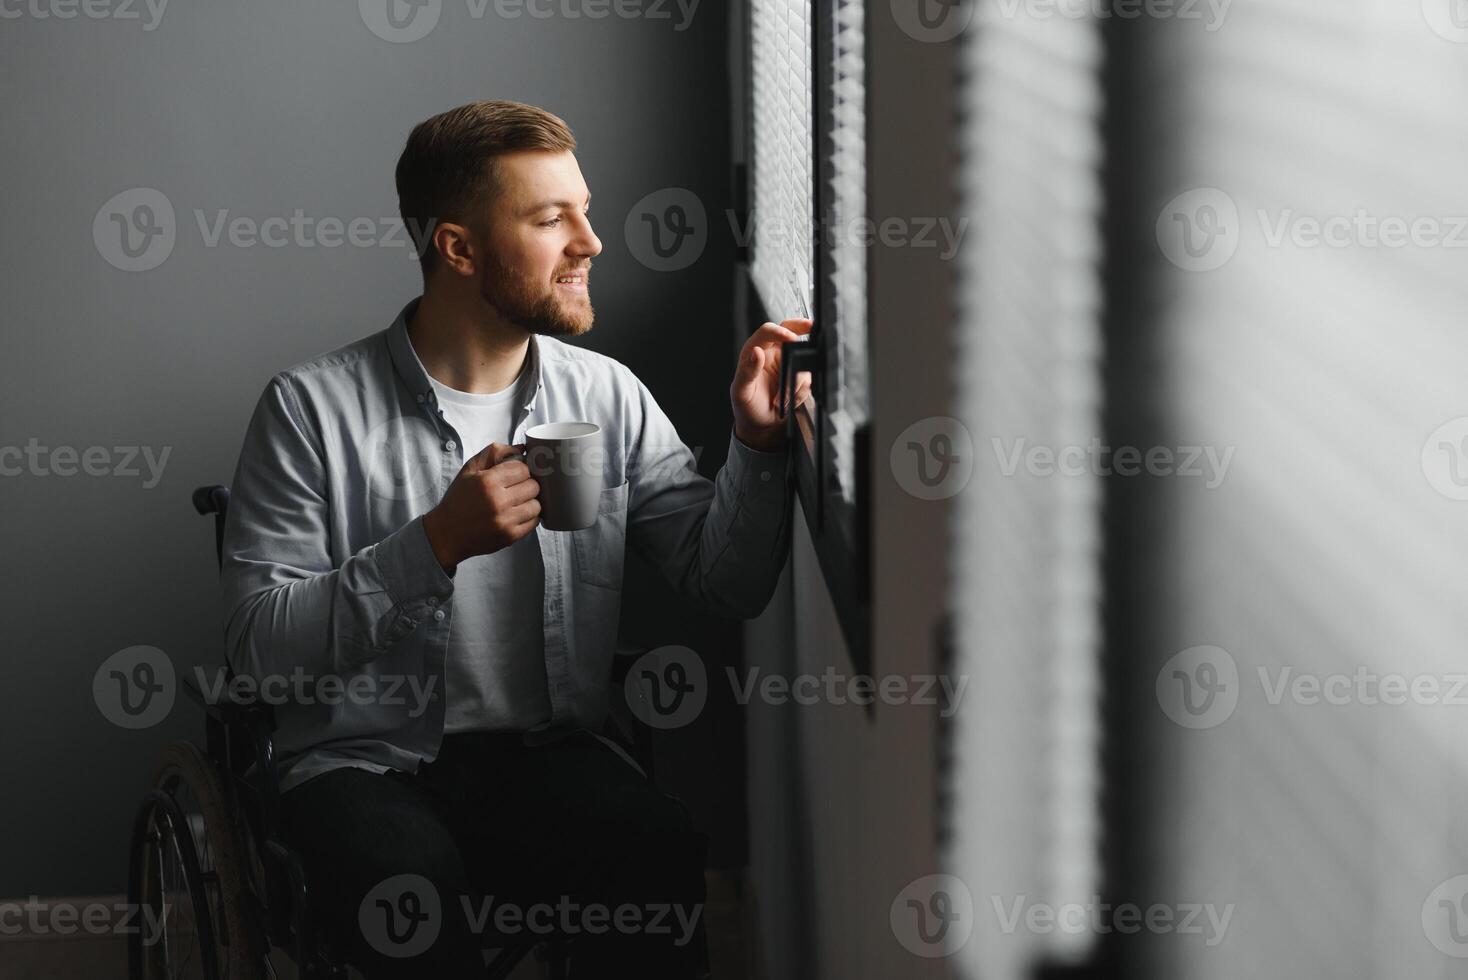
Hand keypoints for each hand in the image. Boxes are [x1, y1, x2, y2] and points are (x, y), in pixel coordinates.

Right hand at [421, 442, 539, 571]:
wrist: (446, 533)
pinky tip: (517, 514)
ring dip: (530, 502)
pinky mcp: (510, 536)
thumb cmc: (458, 500)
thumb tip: (522, 448)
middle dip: (527, 484)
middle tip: (516, 488)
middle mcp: (497, 501)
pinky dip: (529, 517)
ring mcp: (505, 520)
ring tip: (517, 502)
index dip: (521, 469)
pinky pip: (534, 522)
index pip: (523, 468)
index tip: (514, 474)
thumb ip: (494, 453)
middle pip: (533, 485)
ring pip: (537, 504)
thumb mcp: (469, 470)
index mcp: (487, 481)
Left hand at [730, 318, 812, 451]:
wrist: (760, 425)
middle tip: (812, 327)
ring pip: (802, 360)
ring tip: (781, 398)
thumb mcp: (741, 392)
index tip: (791, 338)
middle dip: (801, 326)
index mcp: (753, 352)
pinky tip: (788, 400)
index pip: (767, 331)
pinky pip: (808, 378)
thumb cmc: (746, 408)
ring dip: (795, 381)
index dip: (780, 331)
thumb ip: (747, 371)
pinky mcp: (797, 376)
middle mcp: (771, 354)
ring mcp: (786, 364)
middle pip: (789, 329)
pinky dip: (800, 391)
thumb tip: (756, 352)